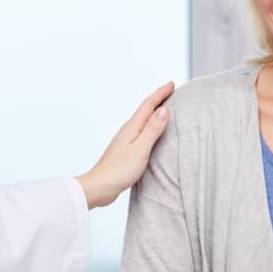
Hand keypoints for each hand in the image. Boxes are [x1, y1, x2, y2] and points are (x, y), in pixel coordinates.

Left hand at [75, 82, 173, 208]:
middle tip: (171, 90)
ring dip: (154, 111)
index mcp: (132, 127)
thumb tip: (164, 109)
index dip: (160, 93)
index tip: (172, 84)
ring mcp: (126, 139)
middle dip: (158, 99)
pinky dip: (150, 125)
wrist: (100, 187)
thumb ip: (152, 129)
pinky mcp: (126, 149)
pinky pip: (141, 131)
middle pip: (145, 109)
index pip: (148, 105)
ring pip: (143, 120)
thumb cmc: (119, 170)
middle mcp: (128, 130)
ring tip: (165, 107)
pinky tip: (152, 131)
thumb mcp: (141, 149)